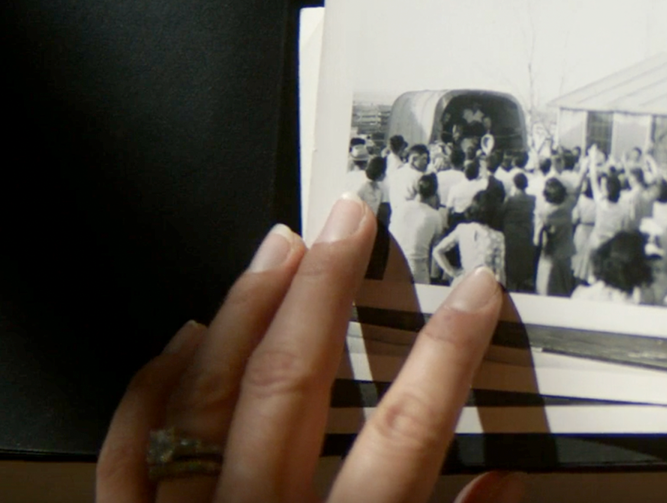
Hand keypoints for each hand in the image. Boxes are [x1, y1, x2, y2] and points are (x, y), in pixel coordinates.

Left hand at [98, 194, 518, 502]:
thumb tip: (505, 484)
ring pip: (210, 395)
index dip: (446, 352)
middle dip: (327, 288)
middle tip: (350, 220)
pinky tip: (185, 336)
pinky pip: (133, 446)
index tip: (476, 290)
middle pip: (294, 383)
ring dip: (248, 310)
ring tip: (281, 247)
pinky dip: (155, 385)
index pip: (406, 432)